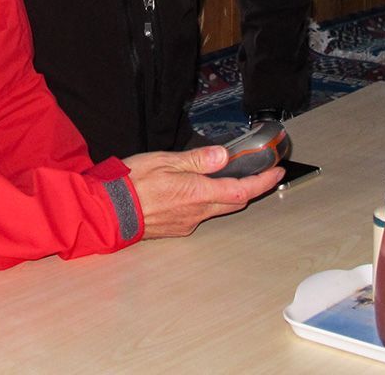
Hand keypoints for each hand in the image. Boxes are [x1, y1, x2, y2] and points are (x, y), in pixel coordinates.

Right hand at [122, 145, 281, 238]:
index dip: (263, 182)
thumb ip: (197, 159)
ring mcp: (186, 223)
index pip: (240, 190)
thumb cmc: (130, 184)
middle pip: (233, 202)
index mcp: (196, 193)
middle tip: (258, 174)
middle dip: (249, 188)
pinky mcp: (175, 229)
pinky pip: (197, 215)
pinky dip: (203, 202)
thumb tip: (224, 156)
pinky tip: (192, 191)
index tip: (276, 172)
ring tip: (221, 178)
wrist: (107, 211)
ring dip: (225, 195)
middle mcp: (196, 212)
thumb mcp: (164, 160)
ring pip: (215, 209)